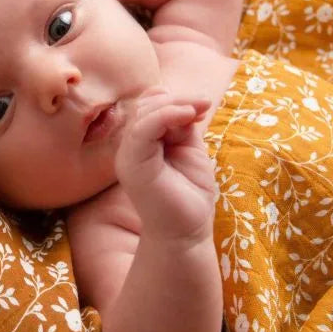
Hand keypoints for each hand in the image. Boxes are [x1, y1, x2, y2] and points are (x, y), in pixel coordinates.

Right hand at [115, 86, 215, 241]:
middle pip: (146, 104)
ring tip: (198, 110)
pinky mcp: (133, 165)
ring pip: (143, 113)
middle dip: (178, 98)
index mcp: (142, 142)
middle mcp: (131, 147)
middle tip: (203, 105)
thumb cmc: (189, 193)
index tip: (203, 104)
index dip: (175, 98)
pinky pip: (142, 129)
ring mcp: (128, 155)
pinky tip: (187, 115)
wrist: (187, 233)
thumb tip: (184, 103)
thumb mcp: (190, 150)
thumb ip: (182, 126)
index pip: (149, 105)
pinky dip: (166, 115)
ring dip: (175, 104)